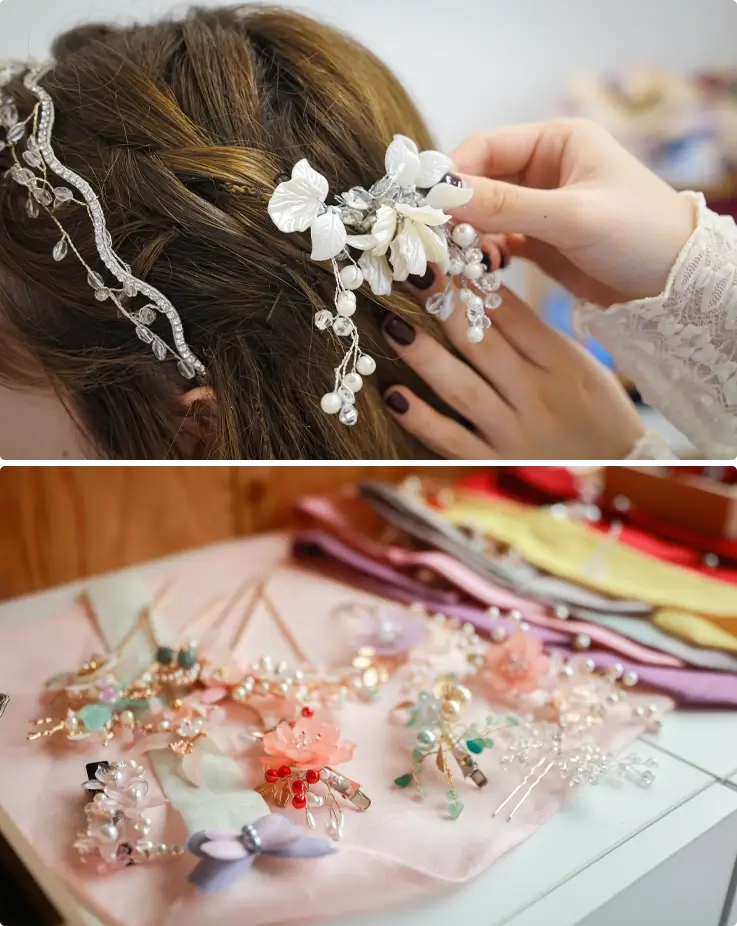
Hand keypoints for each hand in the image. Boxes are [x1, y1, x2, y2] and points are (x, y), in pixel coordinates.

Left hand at [381, 283, 643, 461]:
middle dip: (443, 305)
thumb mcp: (573, 356)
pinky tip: (393, 396)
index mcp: (559, 360)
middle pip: (482, 344)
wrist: (618, 460)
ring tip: (394, 326)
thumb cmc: (591, 400)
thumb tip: (475, 284)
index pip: (509, 314)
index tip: (439, 254)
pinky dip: (421, 421)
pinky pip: (451, 441)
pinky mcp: (494, 460)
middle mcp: (534, 395)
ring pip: (462, 390)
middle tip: (410, 273)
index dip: (470, 282)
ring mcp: (512, 431)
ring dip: (425, 357)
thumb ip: (529, 328)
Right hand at [450, 119, 696, 304]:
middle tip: (436, 241)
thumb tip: (442, 195)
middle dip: (457, 211)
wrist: (675, 284)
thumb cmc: (638, 233)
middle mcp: (545, 169)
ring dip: (468, 236)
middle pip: (480, 182)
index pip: (486, 148)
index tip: (427, 207)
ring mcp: (540, 207)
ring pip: (485, 215)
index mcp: (557, 142)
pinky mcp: (540, 242)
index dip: (453, 174)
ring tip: (460, 260)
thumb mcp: (571, 215)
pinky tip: (482, 270)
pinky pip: (497, 242)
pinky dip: (484, 255)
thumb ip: (506, 205)